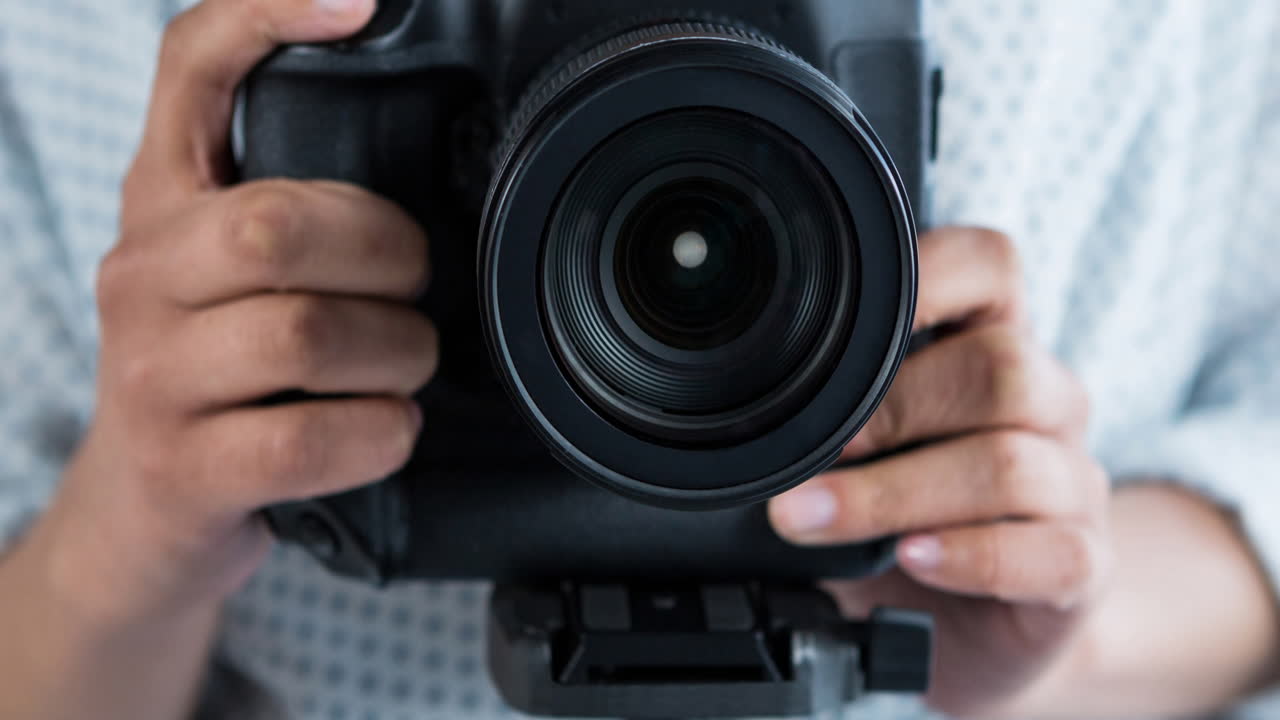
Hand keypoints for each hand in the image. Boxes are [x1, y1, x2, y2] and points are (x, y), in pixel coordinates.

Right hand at [33, 0, 433, 623]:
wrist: (146, 515)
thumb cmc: (222, 381)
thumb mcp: (234, 278)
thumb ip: (299, 214)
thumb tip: (431, 169)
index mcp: (164, 206)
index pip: (189, 73)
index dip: (264, 19)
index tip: (358, 6)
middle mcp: (142, 276)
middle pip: (275, 224)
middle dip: (386, 253)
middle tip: (418, 285)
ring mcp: (151, 376)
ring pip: (302, 335)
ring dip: (396, 352)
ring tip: (407, 364)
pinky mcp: (184, 468)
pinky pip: (305, 440)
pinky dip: (379, 434)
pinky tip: (388, 427)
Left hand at [769, 228, 1111, 718]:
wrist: (980, 622)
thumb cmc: (911, 508)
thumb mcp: (868, 443)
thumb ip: (835, 406)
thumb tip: (740, 408)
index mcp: (996, 342)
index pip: (989, 267)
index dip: (926, 277)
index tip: (839, 320)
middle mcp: (1047, 401)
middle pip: (997, 370)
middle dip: (886, 411)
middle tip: (802, 456)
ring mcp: (1073, 484)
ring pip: (1009, 463)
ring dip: (895, 492)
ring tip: (812, 516)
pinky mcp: (1083, 564)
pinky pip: (1049, 552)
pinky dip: (970, 554)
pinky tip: (913, 558)